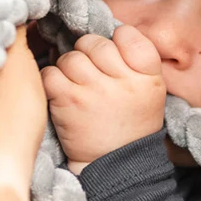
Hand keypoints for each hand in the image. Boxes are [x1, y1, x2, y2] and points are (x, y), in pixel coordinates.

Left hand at [41, 25, 165, 173]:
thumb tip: (105, 33)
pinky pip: (50, 74)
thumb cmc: (129, 126)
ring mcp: (95, 91)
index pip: (129, 35)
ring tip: (76, 86)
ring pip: (70, 57)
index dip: (116, 39)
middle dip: (88, 55)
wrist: (114, 166)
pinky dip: (51, 81)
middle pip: (95, 43)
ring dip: (68, 69)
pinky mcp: (69, 101)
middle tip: (91, 74)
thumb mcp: (150, 93)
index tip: (112, 55)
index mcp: (149, 78)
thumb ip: (135, 62)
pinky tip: (61, 94)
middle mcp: (124, 82)